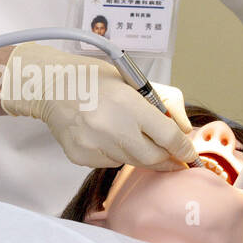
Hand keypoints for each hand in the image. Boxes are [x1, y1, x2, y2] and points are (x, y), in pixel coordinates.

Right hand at [1, 41, 196, 170]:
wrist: (52, 85)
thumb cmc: (94, 79)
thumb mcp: (134, 80)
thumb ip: (166, 103)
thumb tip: (183, 130)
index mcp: (130, 105)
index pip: (168, 137)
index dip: (183, 150)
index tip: (190, 155)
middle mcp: (113, 128)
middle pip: (153, 158)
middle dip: (166, 159)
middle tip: (173, 158)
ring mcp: (95, 145)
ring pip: (131, 162)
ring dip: (139, 153)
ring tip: (130, 134)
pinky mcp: (82, 156)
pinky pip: (110, 163)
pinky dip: (116, 154)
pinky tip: (106, 136)